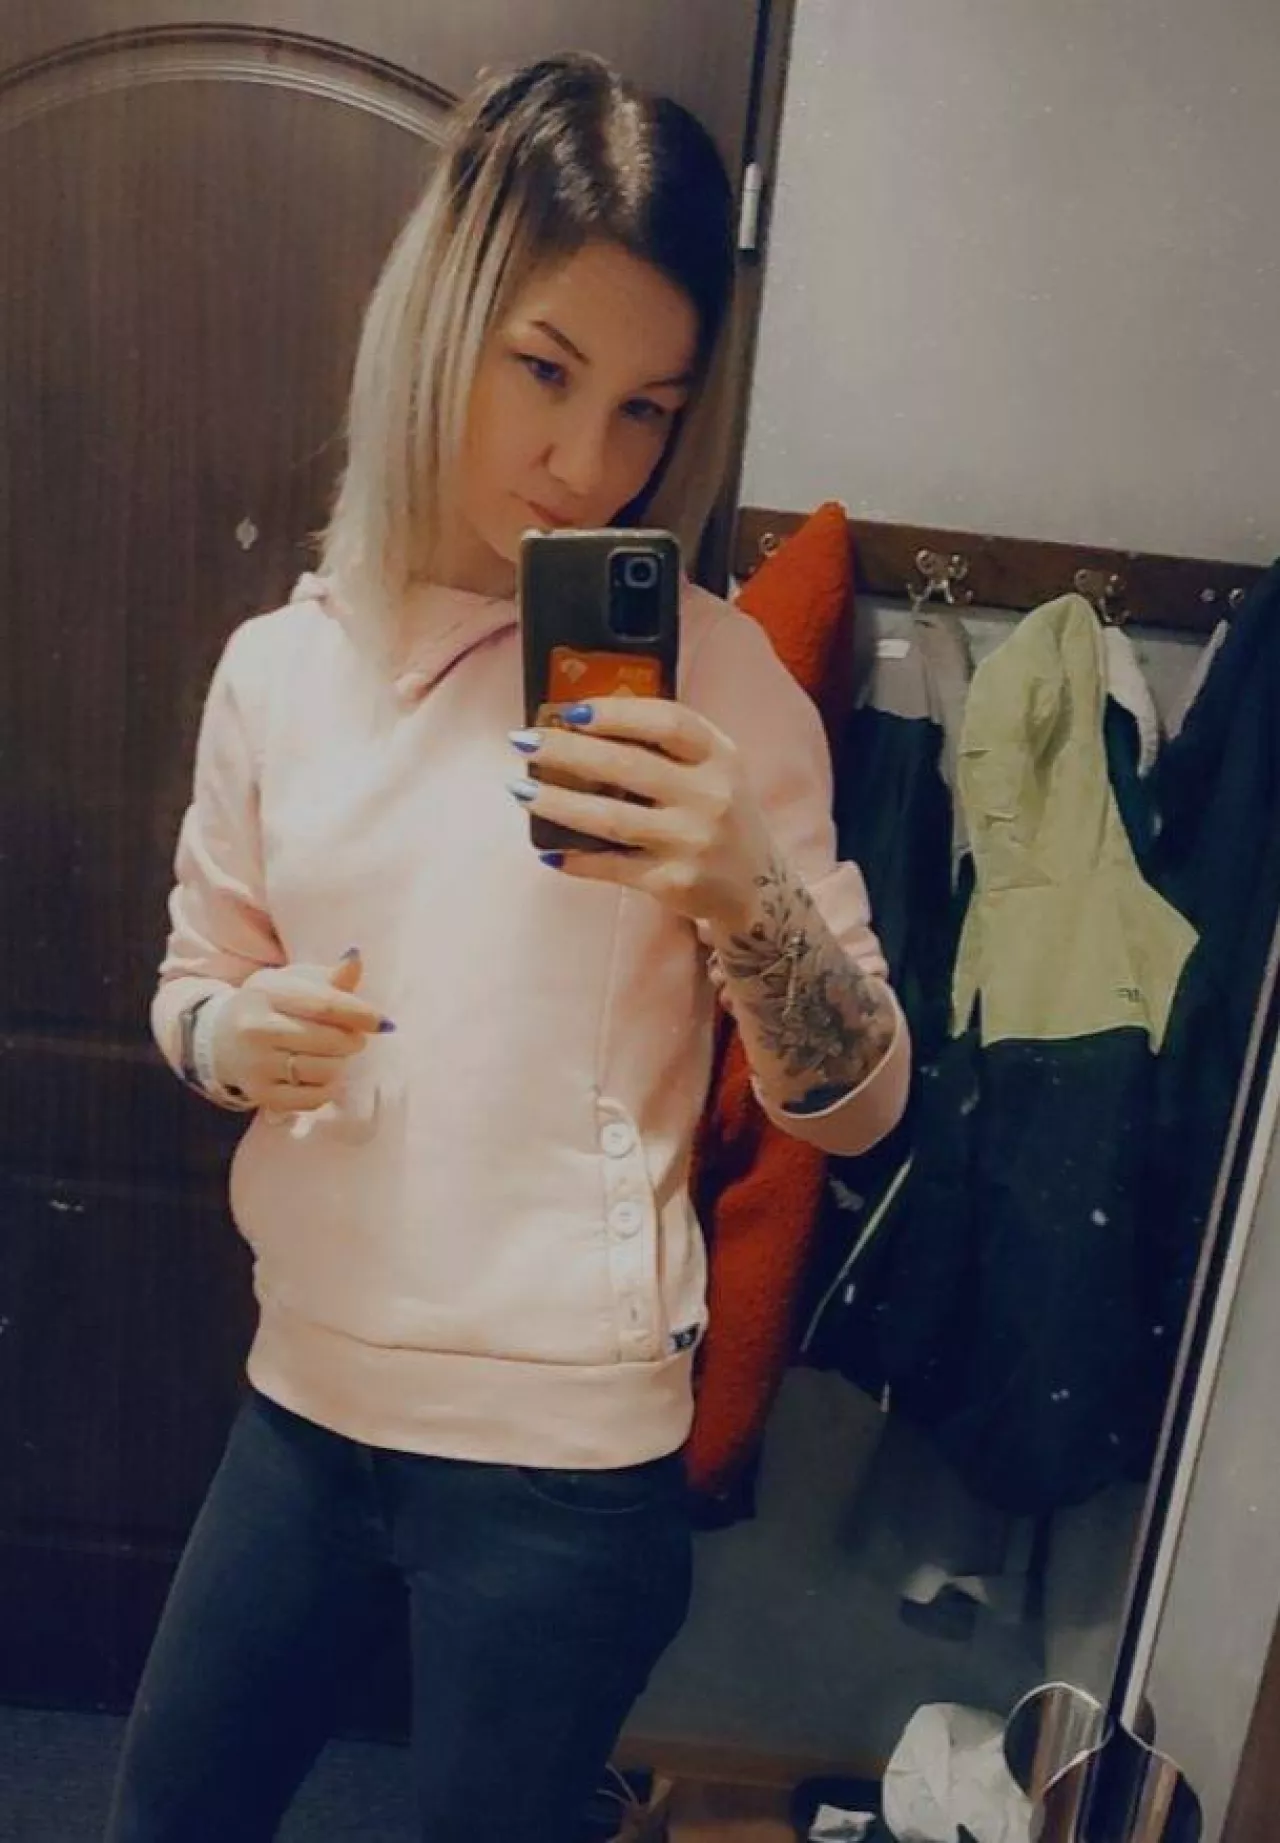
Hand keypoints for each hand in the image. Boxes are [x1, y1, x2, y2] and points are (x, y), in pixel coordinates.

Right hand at [210, 949, 392, 1112]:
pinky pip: (315, 1098)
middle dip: (352, 1040)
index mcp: (266, 992)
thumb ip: (330, 976)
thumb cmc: (272, 1006)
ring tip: (332, 1054)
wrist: (221, 1039)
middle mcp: (255, 1029)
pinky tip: (319, 1073)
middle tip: (354, 1038)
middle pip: (329, 1041)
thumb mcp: (295, 982)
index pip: (325, 1005)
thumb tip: (356, 957)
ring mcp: (256, 1065)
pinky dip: (327, 1087)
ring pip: (325, 1071)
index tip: (383, 1022)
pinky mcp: (261, 1094)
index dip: (361, 1014)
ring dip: (340, 1063)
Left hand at [507, 698, 774, 927]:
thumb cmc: (719, 814)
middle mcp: (710, 796)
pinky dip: (576, 859)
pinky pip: (612, 866)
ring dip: (557, 803)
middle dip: (566, 751)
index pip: (667, 722)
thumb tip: (585, 720)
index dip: (616, 713)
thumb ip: (668, 746)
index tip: (570, 709)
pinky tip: (547, 849)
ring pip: (610, 818)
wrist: (758, 887)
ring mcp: (691, 842)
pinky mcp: (673, 882)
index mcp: (720, 756)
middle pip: (626, 766)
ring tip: (519, 790)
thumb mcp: (714, 769)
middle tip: (523, 741)